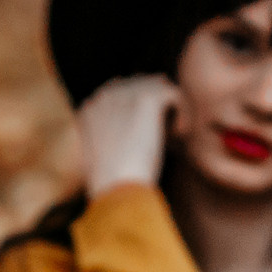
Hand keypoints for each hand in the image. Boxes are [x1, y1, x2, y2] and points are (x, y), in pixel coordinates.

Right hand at [76, 74, 179, 195]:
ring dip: (169, 107)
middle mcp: (104, 96)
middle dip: (156, 105)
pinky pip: (174, 93)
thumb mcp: (100, 162)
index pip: (118, 93)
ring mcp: (124, 94)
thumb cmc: (111, 187)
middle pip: (139, 84)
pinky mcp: (147, 98)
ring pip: (158, 86)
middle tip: (165, 134)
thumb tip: (133, 138)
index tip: (149, 133)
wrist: (115, 186)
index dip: (139, 110)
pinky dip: (182, 113)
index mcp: (89, 110)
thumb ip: (109, 142)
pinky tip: (178, 133)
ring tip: (173, 134)